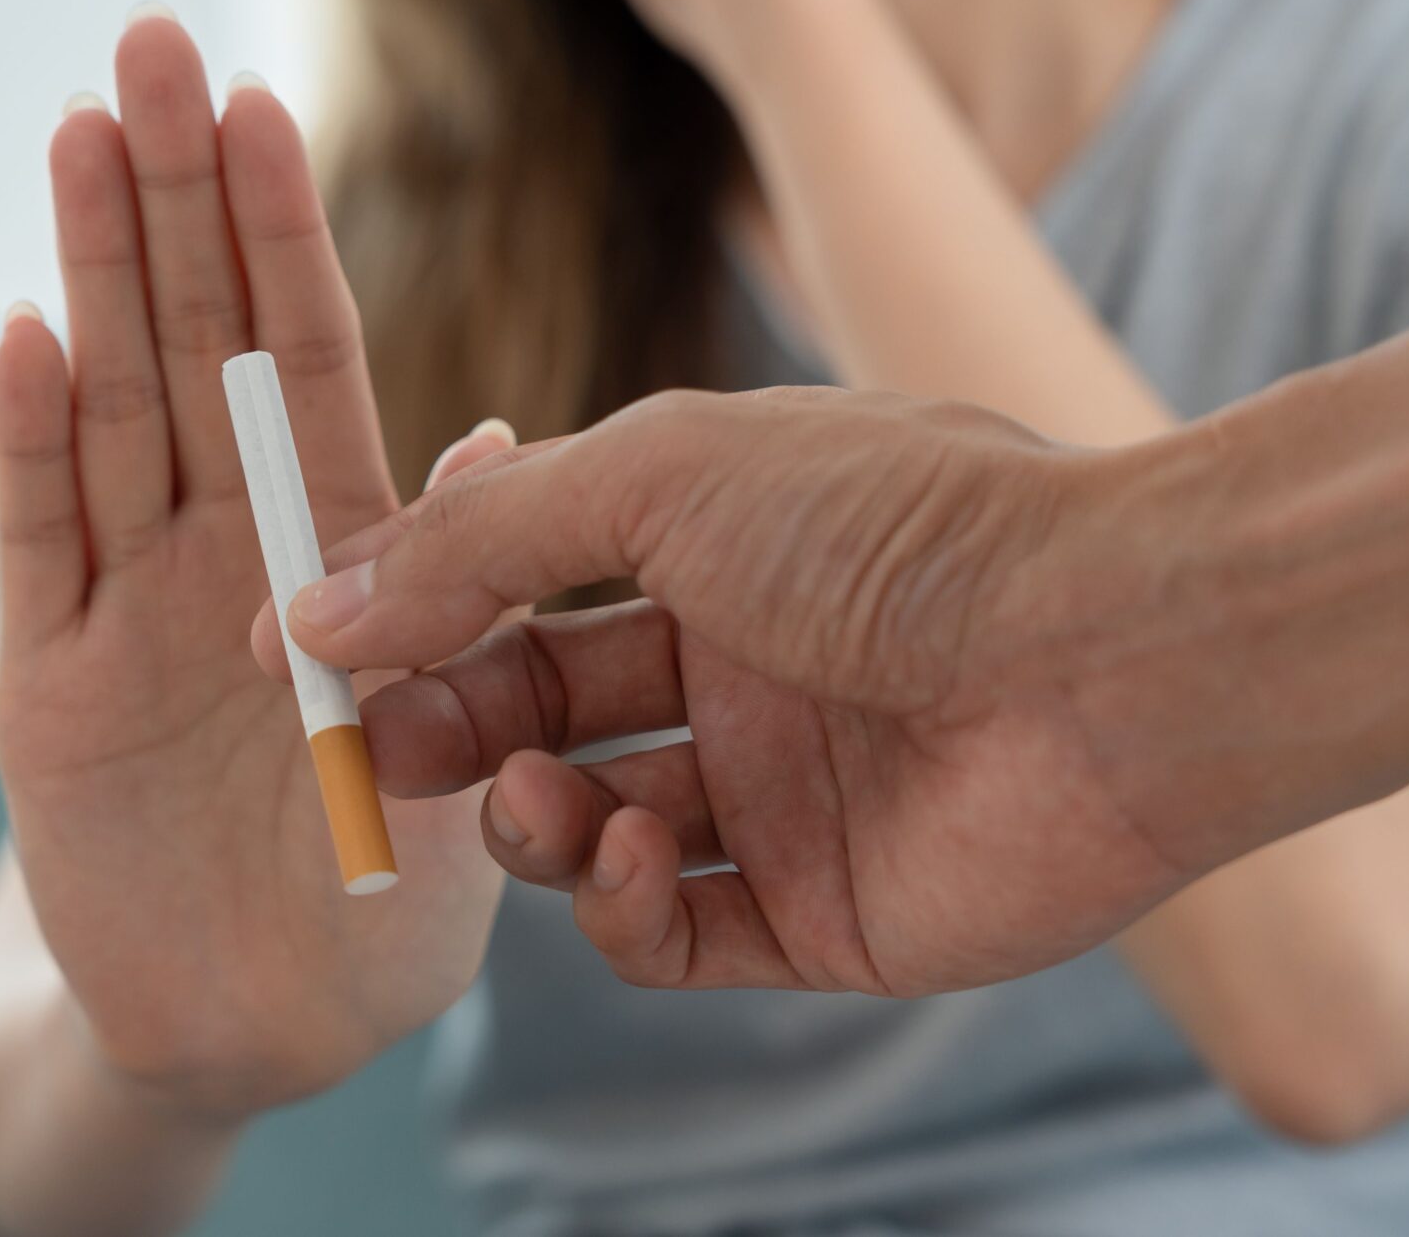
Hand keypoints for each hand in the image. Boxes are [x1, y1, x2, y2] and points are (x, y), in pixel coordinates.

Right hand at [0, 15, 502, 1117]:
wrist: (269, 1034)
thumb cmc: (397, 897)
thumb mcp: (489, 741)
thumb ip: (479, 584)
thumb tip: (499, 433)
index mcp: (339, 551)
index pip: (304, 358)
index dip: (281, 232)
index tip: (256, 99)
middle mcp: (224, 552)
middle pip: (194, 344)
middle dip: (174, 197)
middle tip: (146, 42)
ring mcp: (128, 609)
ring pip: (111, 408)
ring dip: (98, 270)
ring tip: (80, 131)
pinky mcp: (48, 692)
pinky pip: (42, 548)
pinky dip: (32, 445)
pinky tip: (30, 331)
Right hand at [260, 386, 1198, 996]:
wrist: (1110, 651)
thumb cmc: (895, 524)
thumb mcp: (654, 476)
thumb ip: (480, 542)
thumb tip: (318, 600)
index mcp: (710, 538)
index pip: (521, 581)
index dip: (412, 615)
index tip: (298, 651)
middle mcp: (742, 663)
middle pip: (540, 707)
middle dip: (448, 727)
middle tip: (372, 751)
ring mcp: (783, 794)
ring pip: (591, 827)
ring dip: (527, 817)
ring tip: (529, 793)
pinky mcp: (825, 914)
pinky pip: (674, 933)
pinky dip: (617, 909)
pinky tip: (622, 854)